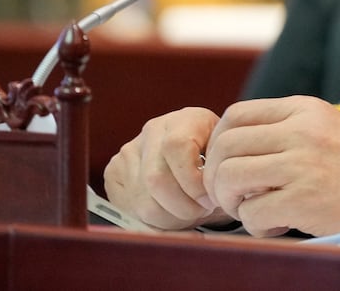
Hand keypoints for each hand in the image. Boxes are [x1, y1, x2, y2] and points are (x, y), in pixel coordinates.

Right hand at [103, 106, 227, 229]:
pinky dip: (152, 221)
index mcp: (186, 119)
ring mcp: (131, 150)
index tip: (209, 200)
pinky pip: (130, 208)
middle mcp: (154, 130)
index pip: (176, 147)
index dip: (193, 182)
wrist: (197, 164)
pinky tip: (169, 213)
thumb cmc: (215, 166)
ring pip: (143, 201)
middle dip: (183, 207)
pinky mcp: (114, 171)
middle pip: (156, 178)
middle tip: (200, 212)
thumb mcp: (225, 163)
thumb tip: (213, 198)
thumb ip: (221, 175)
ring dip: (170, 218)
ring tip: (187, 214)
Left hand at [203, 96, 339, 236]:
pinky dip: (255, 226)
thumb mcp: (325, 127)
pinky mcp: (305, 199)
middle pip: (225, 145)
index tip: (224, 164)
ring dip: (231, 201)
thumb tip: (233, 145)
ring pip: (230, 177)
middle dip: (216, 175)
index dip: (218, 142)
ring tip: (250, 210)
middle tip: (229, 195)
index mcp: (303, 110)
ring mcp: (302, 164)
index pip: (236, 114)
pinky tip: (276, 225)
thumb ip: (286, 128)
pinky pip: (253, 213)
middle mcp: (300, 131)